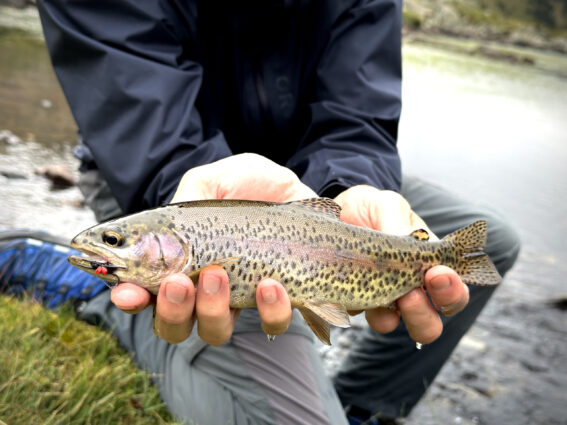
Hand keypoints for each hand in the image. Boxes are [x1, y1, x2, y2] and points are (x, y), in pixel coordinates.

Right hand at [111, 154, 313, 343]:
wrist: (294, 187)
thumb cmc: (248, 183)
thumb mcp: (214, 178)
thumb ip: (189, 193)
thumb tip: (174, 217)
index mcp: (179, 261)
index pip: (144, 291)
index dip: (130, 299)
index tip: (127, 292)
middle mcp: (203, 288)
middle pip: (173, 326)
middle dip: (170, 311)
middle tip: (178, 282)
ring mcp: (240, 297)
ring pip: (215, 332)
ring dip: (211, 311)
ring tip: (218, 275)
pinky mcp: (279, 300)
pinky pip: (272, 323)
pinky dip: (269, 310)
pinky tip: (271, 283)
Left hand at [334, 185, 469, 343]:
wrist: (335, 211)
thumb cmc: (370, 207)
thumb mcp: (386, 205)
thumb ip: (398, 219)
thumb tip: (411, 238)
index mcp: (427, 266)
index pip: (454, 291)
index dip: (453, 291)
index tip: (438, 273)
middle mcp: (406, 288)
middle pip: (429, 322)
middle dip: (423, 315)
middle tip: (411, 295)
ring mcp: (376, 297)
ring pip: (390, 324)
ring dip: (388, 318)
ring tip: (377, 298)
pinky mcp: (348, 298)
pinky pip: (350, 312)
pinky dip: (347, 304)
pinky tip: (340, 287)